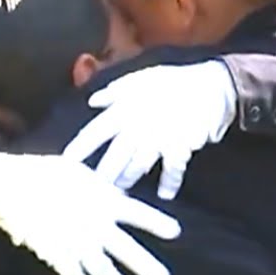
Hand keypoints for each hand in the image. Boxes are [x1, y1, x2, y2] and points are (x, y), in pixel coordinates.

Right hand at [0, 152, 181, 274]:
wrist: (12, 186)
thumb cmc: (47, 174)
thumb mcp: (80, 173)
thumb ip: (101, 188)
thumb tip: (118, 197)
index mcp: (103, 199)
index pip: (137, 213)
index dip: (156, 223)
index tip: (174, 233)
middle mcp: (94, 223)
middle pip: (125, 249)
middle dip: (144, 265)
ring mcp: (75, 241)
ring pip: (101, 268)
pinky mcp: (55, 253)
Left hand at [62, 61, 236, 199]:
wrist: (209, 85)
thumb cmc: (172, 81)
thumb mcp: (140, 79)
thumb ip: (114, 92)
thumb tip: (92, 101)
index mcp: (125, 110)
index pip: (95, 132)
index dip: (80, 148)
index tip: (65, 162)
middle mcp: (138, 127)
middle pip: (114, 157)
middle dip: (102, 175)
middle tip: (88, 192)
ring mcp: (159, 139)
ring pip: (137, 167)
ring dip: (128, 181)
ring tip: (119, 195)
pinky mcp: (181, 147)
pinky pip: (172, 171)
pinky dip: (169, 184)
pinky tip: (165, 194)